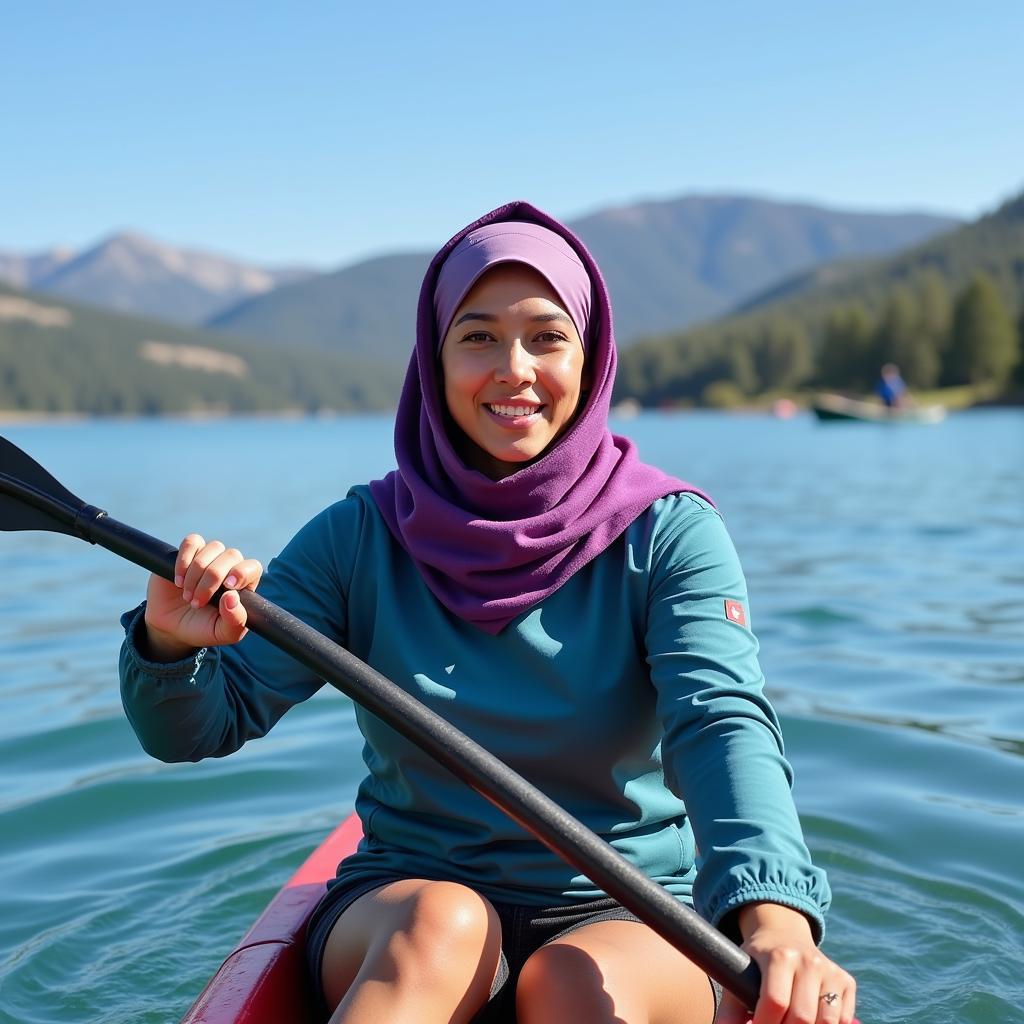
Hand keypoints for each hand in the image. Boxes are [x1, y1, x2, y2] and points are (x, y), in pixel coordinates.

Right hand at [143, 534, 262, 660]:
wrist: (170, 627)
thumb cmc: (202, 629)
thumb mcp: (222, 634)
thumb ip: (234, 621)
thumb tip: (232, 597)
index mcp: (243, 584)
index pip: (253, 567)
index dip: (242, 573)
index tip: (228, 588)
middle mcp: (229, 567)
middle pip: (232, 555)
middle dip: (212, 580)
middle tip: (197, 602)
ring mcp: (209, 557)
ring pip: (213, 548)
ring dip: (197, 574)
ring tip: (187, 596)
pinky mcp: (187, 553)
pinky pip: (192, 542)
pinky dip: (184, 560)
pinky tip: (178, 580)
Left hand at [715, 903, 855, 1023]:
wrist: (784, 933)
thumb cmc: (758, 961)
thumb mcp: (740, 973)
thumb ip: (731, 1007)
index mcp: (779, 956)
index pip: (775, 1001)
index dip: (765, 1023)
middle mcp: (808, 960)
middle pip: (802, 1016)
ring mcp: (830, 970)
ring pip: (828, 1021)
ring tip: (790, 1023)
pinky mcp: (846, 980)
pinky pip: (844, 1018)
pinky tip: (812, 1022)